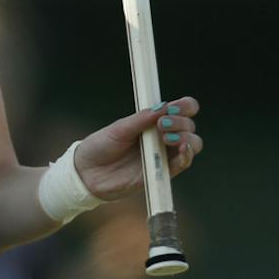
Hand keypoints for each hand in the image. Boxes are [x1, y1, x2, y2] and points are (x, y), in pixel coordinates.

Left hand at [72, 96, 201, 198]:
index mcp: (154, 121)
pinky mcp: (161, 173)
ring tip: (167, 137)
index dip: (184, 106)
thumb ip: (141, 119)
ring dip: (186, 138)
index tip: (173, 107)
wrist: (87, 172)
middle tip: (161, 124)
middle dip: (180, 122)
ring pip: (191, 144)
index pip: (181, 110)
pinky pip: (181, 164)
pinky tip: (182, 149)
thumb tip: (162, 106)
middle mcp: (163, 137)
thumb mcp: (119, 129)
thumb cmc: (101, 146)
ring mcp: (163, 155)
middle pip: (189, 126)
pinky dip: (186, 156)